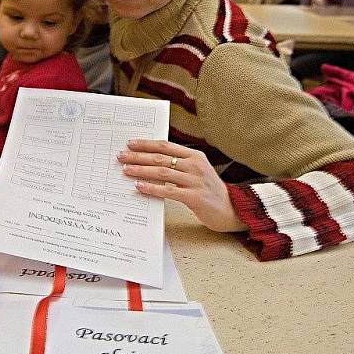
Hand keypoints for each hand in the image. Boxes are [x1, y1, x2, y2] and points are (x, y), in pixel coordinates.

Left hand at [117, 139, 246, 232]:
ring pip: (162, 172)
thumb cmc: (209, 190)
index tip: (130, 144)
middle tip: (121, 157)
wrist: (232, 209)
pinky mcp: (195, 197)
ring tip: (126, 170)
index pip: (165, 146)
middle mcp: (195, 165)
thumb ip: (178, 164)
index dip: (146, 144)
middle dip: (138, 156)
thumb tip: (150, 160)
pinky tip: (140, 187)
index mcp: (194, 155)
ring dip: (141, 170)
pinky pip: (168, 191)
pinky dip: (152, 188)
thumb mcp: (197, 171)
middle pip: (160, 158)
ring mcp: (195, 181)